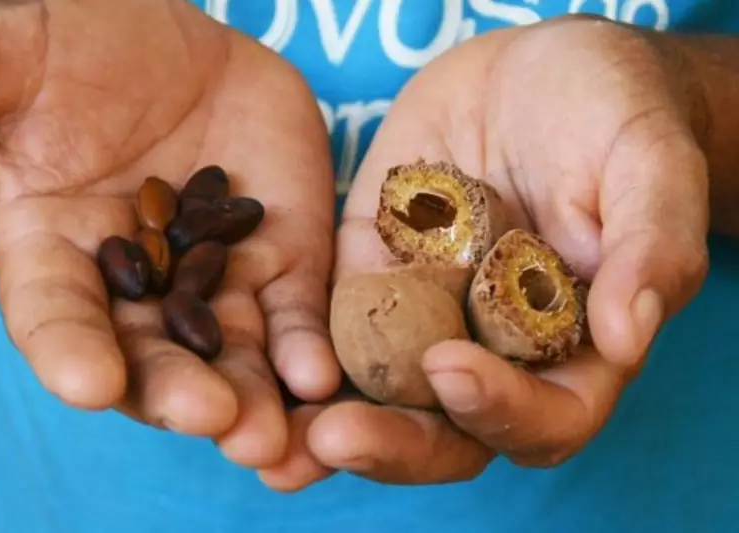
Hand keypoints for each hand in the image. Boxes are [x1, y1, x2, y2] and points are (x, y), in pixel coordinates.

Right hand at [0, 0, 339, 467]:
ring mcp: (214, 282)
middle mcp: (136, 289)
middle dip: (177, 391)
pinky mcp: (278, 265)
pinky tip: (319, 377)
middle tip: (209, 418)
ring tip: (268, 436)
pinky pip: (294, 317)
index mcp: (57, 255)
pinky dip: (305, 349)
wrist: (179, 55)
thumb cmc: (82, 53)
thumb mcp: (17, 60)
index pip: (55, 316)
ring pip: (230, 356)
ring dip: (251, 399)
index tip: (88, 383)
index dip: (69, 352)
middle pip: (151, 356)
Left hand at [260, 15, 708, 487]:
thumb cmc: (613, 113)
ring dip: (324, 425)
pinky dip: (292, 358)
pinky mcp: (371, 277)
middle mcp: (495, 352)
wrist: (535, 73)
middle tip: (330, 438)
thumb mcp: (648, 163)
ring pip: (378, 396)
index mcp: (573, 350)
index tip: (449, 366)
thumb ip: (651, 247)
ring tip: (267, 441)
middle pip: (447, 429)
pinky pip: (331, 328)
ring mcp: (426, 319)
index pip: (546, 416)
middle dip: (391, 442)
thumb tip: (630, 335)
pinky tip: (245, 368)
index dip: (501, 407)